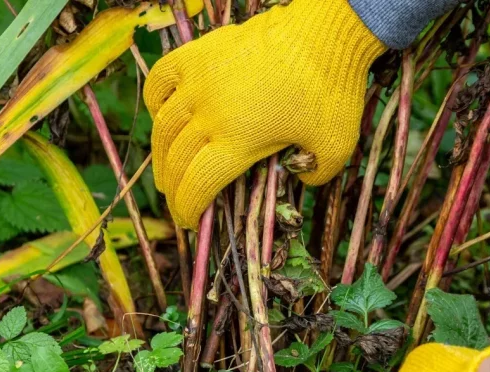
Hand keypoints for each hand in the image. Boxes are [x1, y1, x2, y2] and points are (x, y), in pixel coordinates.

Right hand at [143, 0, 384, 228]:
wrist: (324, 32)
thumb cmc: (331, 90)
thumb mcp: (335, 146)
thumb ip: (315, 175)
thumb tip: (298, 179)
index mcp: (237, 143)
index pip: (196, 186)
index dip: (187, 209)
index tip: (189, 221)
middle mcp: (208, 116)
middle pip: (175, 162)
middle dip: (172, 189)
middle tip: (177, 200)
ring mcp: (198, 83)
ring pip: (162, 127)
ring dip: (160, 154)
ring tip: (166, 168)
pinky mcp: (197, 54)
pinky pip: (159, 81)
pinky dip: (154, 102)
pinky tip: (163, 114)